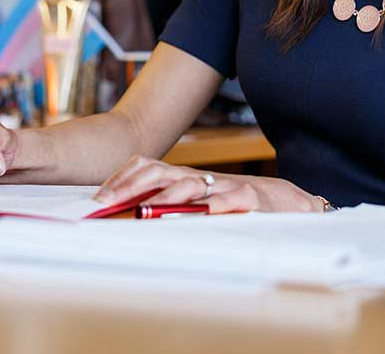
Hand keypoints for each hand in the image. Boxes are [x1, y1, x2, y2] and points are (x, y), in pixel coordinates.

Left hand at [93, 155, 322, 213]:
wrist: (285, 202)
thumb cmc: (236, 205)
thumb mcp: (200, 203)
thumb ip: (171, 206)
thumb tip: (129, 217)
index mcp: (186, 178)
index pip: (148, 168)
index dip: (122, 179)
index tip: (99, 197)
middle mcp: (201, 178)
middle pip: (161, 172)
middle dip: (132, 185)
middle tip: (109, 202)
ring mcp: (224, 185)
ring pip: (192, 185)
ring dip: (167, 197)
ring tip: (147, 210)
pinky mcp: (250, 199)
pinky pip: (231, 201)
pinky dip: (216, 206)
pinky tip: (203, 214)